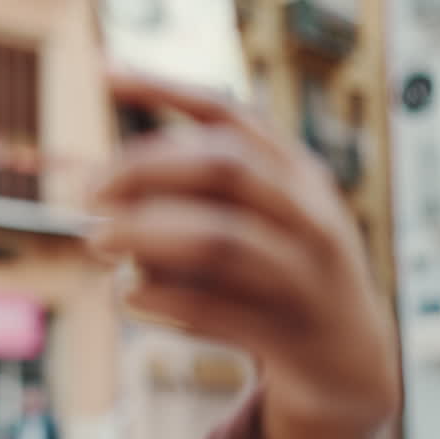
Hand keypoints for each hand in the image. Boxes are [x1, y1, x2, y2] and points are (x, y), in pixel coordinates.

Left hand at [91, 73, 399, 438]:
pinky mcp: (290, 334)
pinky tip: (127, 296)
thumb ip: (200, 195)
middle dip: (144, 171)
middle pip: (223, 169)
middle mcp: (309, 214)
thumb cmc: (281, 277)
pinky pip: (218, 310)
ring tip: (96, 241)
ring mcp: (306, 276)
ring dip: (146, 236)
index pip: (229, 115)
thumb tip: (101, 179)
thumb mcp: (261, 220)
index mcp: (298, 174)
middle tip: (88, 190)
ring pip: (221, 240)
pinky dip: (164, 300)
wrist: (352, 362)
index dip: (164, 90)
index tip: (103, 76)